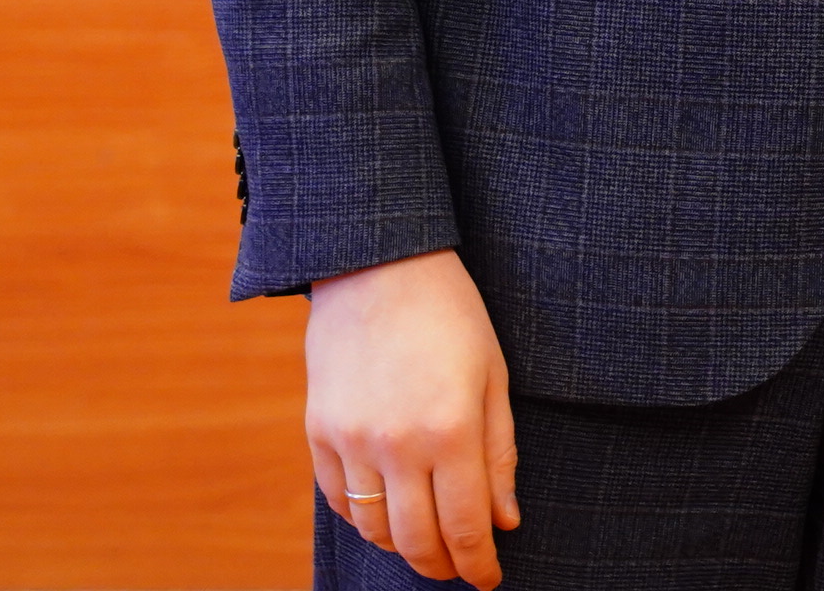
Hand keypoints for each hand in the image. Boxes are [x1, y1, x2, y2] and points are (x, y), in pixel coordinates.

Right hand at [306, 248, 519, 585]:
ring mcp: (351, 440)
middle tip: (460, 568)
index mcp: (451, 429)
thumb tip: (505, 521)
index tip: (488, 578)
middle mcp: (397, 443)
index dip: (478, 564)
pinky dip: (364, 517)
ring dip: (403, 546)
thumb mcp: (492, 376)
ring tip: (426, 539)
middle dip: (443, 566)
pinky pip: (339, 500)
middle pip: (417, 542)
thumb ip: (499, 454)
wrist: (377, 264)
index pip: (465, 527)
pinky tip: (387, 508)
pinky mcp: (319, 431)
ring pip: (374, 530)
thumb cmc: (450, 314)